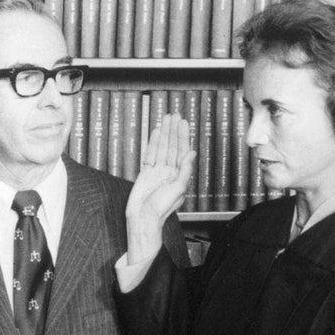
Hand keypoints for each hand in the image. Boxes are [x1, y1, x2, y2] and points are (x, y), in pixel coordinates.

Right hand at [124, 114, 195, 263]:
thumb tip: (192, 153)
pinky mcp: (146, 173)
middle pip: (172, 146)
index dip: (183, 136)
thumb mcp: (177, 189)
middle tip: (174, 115)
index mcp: (179, 175)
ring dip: (164, 133)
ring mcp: (157, 171)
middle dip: (173, 130)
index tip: (182, 122)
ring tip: (165, 118)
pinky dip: (153, 143)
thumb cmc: (161, 209)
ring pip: (162, 148)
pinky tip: (155, 133)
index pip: (182, 150)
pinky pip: (150, 154)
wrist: (142, 220)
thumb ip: (185, 170)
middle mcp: (169, 171)